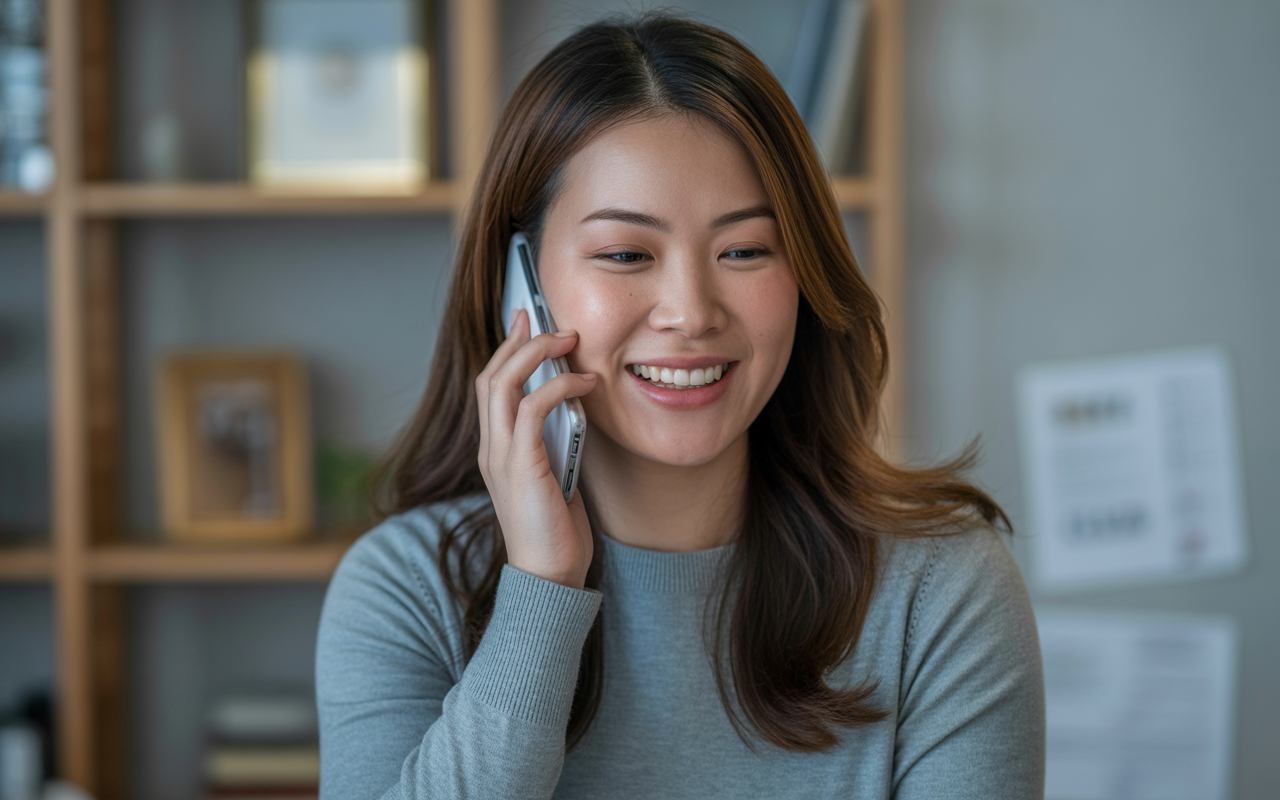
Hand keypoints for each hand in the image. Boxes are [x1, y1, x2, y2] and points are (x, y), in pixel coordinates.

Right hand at [476, 309, 596, 589]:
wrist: (549, 577)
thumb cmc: (556, 532)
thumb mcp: (556, 476)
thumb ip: (556, 444)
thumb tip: (576, 410)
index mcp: (495, 452)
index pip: (489, 388)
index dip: (507, 351)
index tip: (527, 324)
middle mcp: (490, 450)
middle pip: (490, 377)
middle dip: (518, 341)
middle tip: (547, 321)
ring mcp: (500, 457)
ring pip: (502, 384)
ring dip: (536, 354)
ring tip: (568, 340)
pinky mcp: (521, 466)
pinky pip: (531, 409)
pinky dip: (558, 387)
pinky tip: (585, 384)